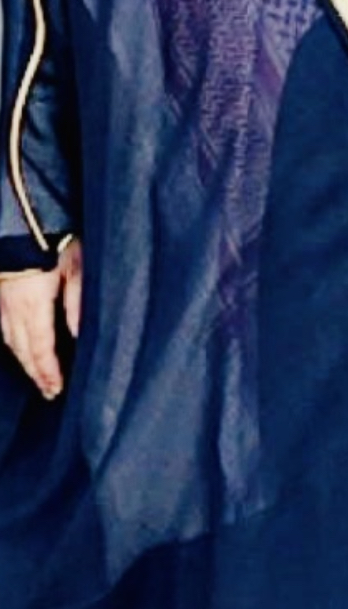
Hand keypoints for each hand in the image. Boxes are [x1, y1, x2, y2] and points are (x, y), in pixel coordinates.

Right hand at [0, 239, 82, 399]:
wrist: (22, 216)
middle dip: (35, 372)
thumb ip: (77, 299)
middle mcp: (12, 306)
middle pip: (22, 349)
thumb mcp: (77, 264)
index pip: (39, 347)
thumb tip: (79, 333)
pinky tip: (19, 345)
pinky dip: (12, 341)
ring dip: (23, 360)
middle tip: (49, 392)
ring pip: (9, 339)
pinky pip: (2, 325)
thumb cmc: (55, 236)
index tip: (55, 389)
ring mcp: (2, 299)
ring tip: (36, 375)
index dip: (47, 371)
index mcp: (32, 303)